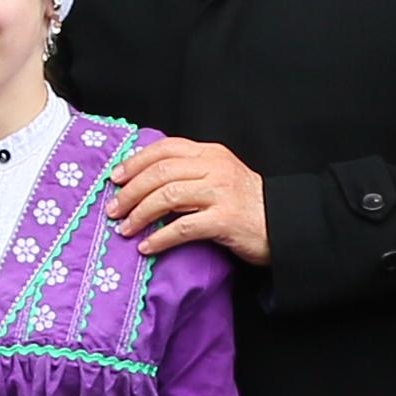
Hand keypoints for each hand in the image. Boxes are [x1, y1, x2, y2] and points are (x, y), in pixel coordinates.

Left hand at [108, 135, 270, 263]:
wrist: (283, 225)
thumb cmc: (247, 204)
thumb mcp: (220, 176)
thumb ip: (190, 172)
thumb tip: (144, 181)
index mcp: (211, 153)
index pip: (165, 149)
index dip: (136, 162)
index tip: (115, 177)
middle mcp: (215, 168)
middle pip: (160, 173)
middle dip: (130, 192)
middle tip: (112, 208)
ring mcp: (220, 193)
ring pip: (167, 197)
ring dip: (139, 214)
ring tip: (123, 228)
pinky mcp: (225, 220)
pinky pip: (182, 228)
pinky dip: (159, 238)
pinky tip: (146, 246)